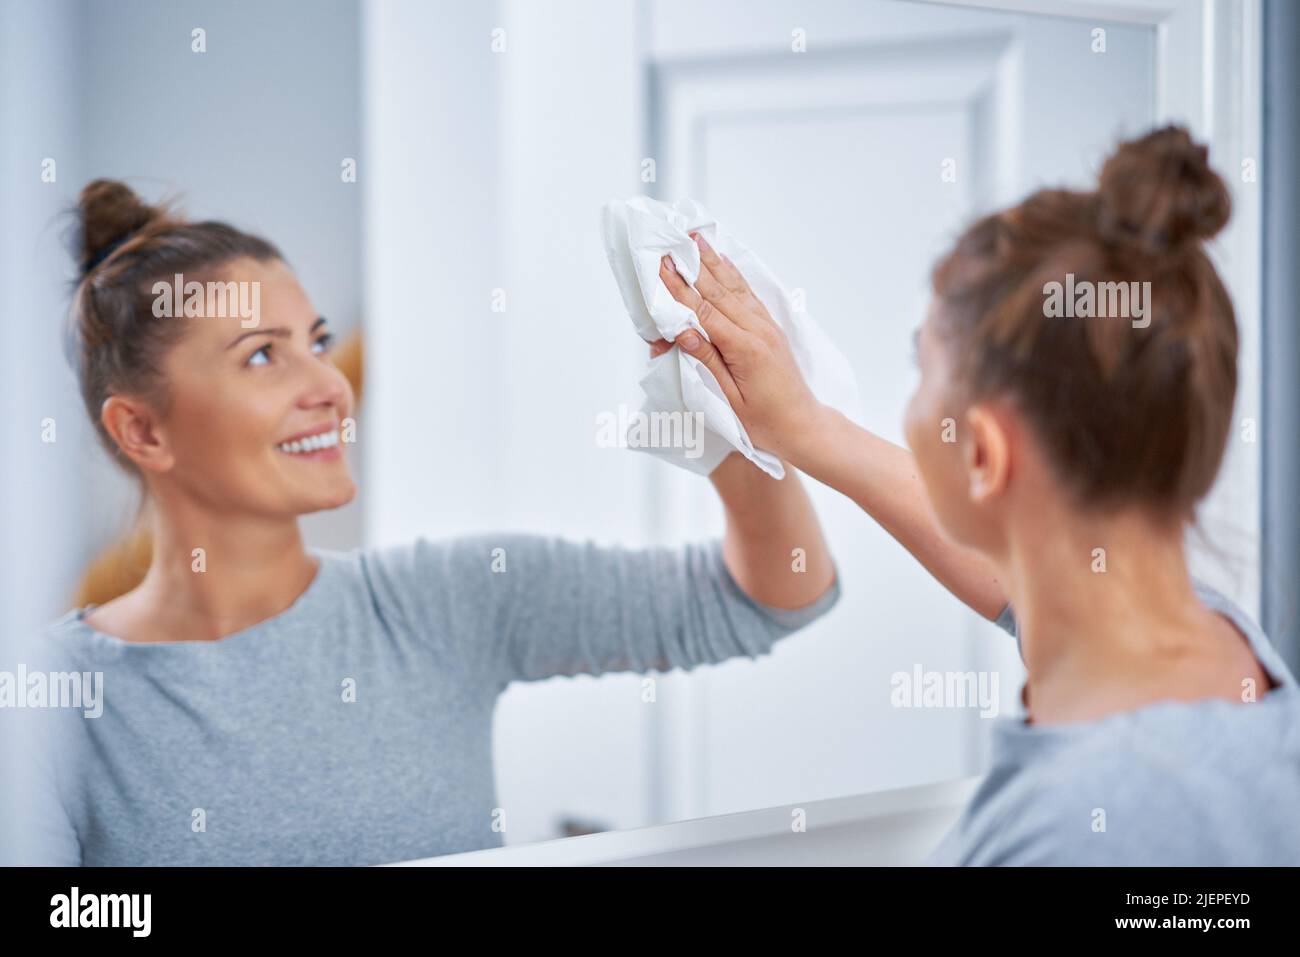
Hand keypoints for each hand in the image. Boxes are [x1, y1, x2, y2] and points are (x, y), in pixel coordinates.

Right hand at [656, 232, 823, 462]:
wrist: (803, 427)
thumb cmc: (764, 422)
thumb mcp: (730, 399)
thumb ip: (707, 362)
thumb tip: (683, 333)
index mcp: (745, 349)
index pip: (704, 312)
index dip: (680, 289)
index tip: (663, 266)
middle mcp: (757, 331)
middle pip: (718, 292)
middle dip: (692, 267)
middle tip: (672, 244)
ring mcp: (766, 327)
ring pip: (734, 287)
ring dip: (713, 262)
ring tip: (696, 239)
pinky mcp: (770, 329)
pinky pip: (749, 295)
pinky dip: (734, 275)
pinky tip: (724, 261)